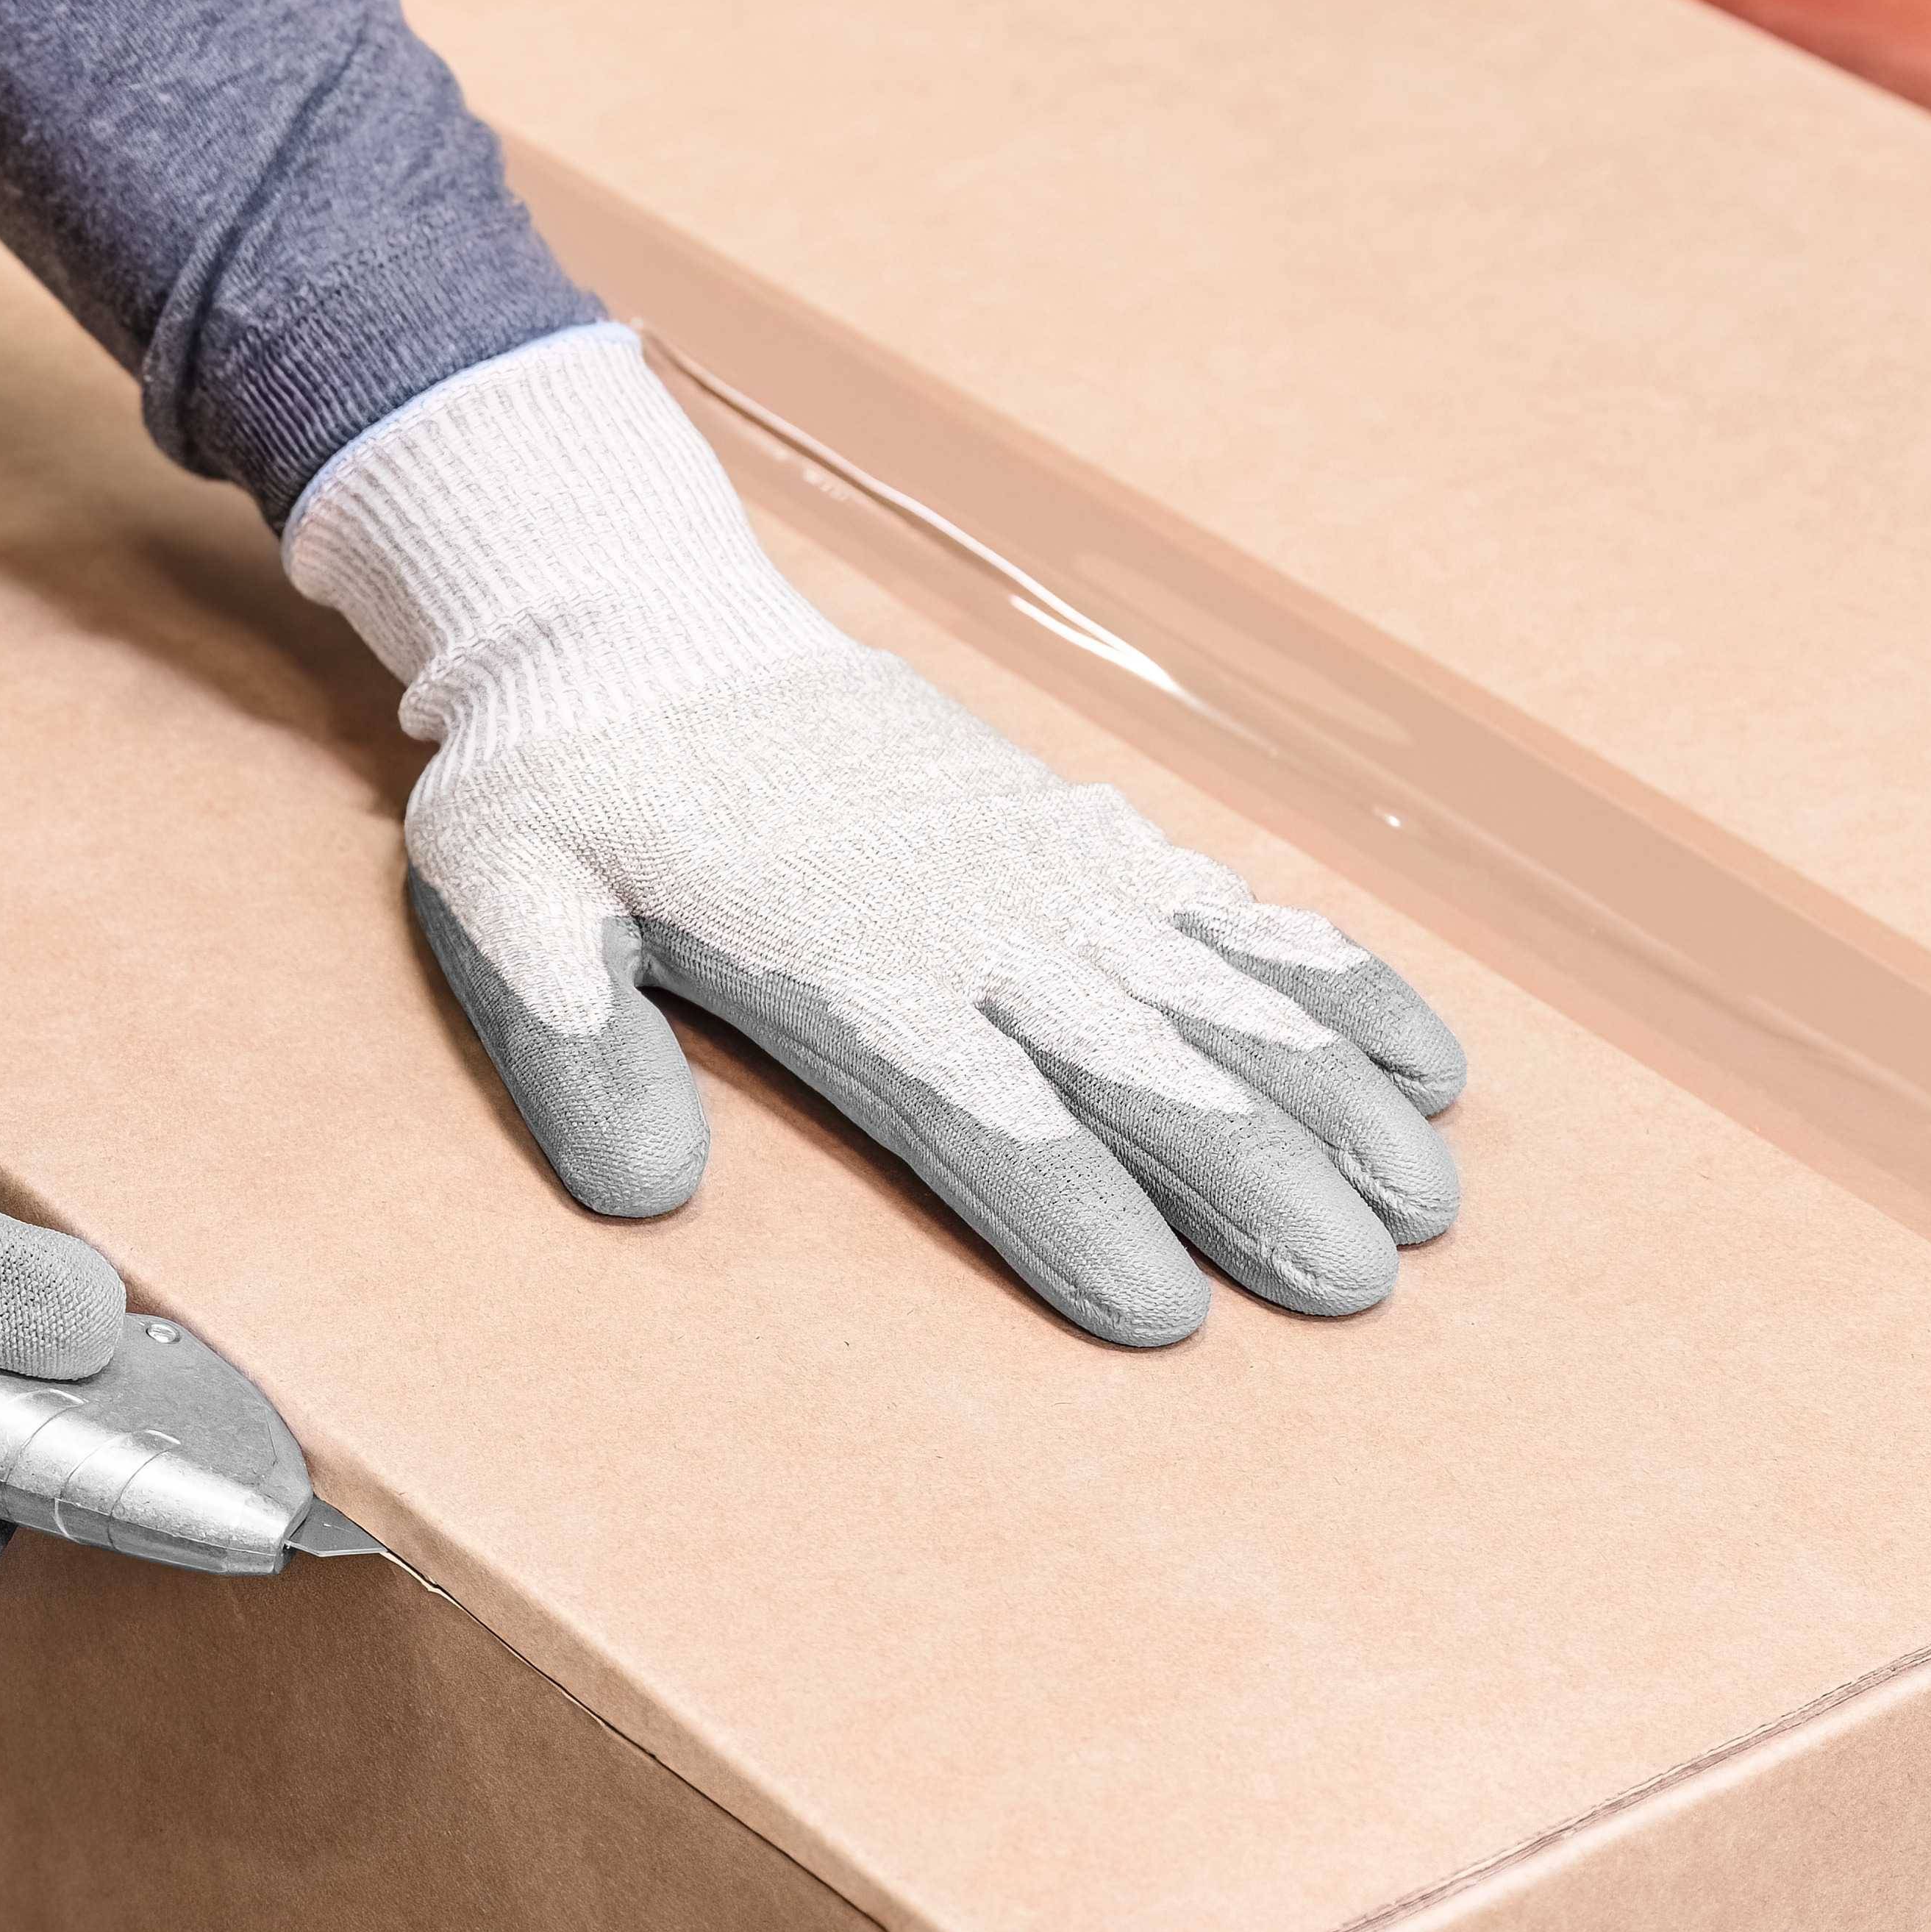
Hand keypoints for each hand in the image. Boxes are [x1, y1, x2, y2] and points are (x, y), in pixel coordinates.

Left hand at [284, 326, 1464, 1345]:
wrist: (635, 622)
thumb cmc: (564, 786)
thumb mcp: (504, 902)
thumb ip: (569, 1040)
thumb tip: (641, 1192)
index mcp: (838, 961)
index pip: (977, 1106)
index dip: (1072, 1206)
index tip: (1162, 1309)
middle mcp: (972, 918)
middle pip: (1138, 1063)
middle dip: (1257, 1175)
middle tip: (1358, 1287)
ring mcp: (1045, 869)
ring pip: (1217, 996)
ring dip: (1329, 1096)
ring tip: (1426, 1203)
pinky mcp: (1078, 833)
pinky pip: (1229, 912)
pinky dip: (1335, 980)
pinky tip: (1426, 1059)